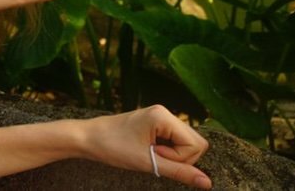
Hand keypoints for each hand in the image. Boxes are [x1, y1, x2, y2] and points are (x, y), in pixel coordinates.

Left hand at [84, 105, 211, 188]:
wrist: (87, 138)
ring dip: (172, 155)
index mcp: (164, 116)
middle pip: (196, 142)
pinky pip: (174, 141)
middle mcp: (165, 112)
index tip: (154, 155)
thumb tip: (207, 182)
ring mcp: (160, 117)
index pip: (196, 144)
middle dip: (180, 156)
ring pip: (186, 143)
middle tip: (152, 155)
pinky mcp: (155, 124)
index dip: (180, 158)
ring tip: (148, 152)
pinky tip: (148, 150)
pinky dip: (166, 150)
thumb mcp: (148, 162)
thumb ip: (180, 172)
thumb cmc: (113, 147)